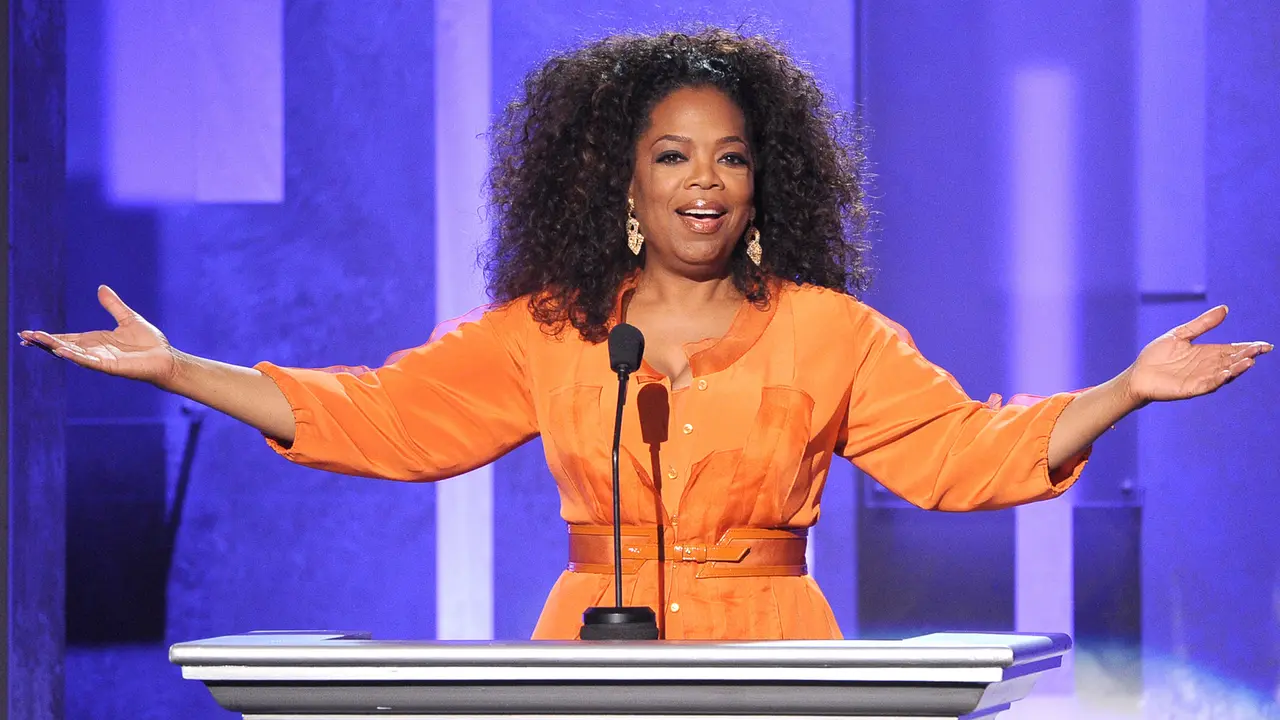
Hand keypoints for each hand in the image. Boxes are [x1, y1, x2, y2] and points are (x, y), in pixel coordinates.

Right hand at [18, 285, 179, 385]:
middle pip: (64, 346)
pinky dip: (75, 356)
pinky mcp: (111, 367)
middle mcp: (95, 351)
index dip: (48, 336)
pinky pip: (89, 361)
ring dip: (55, 347)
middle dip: (44, 342)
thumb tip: (101, 288)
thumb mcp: (128, 318)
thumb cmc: (149, 343)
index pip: (66, 338)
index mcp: (95, 341)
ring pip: (72, 353)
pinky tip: (61, 350)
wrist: (166, 358)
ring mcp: (101, 360)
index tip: (28, 333)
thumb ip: (113, 305)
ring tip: (37, 340)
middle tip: (25, 336)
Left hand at [1123, 305, 1271, 404]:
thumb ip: (1202, 324)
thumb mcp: (1180, 334)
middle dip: (1246, 356)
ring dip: (1237, 368)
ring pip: (1224, 373)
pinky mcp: (1190, 389)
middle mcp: (1207, 367)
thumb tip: (1225, 309)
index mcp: (1207, 353)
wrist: (1137, 374)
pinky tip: (1227, 373)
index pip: (1233, 350)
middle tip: (1259, 350)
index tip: (1265, 345)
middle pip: (1232, 361)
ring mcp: (1200, 378)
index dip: (1249, 348)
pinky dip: (1219, 379)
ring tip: (1249, 361)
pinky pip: (1208, 384)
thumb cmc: (1157, 355)